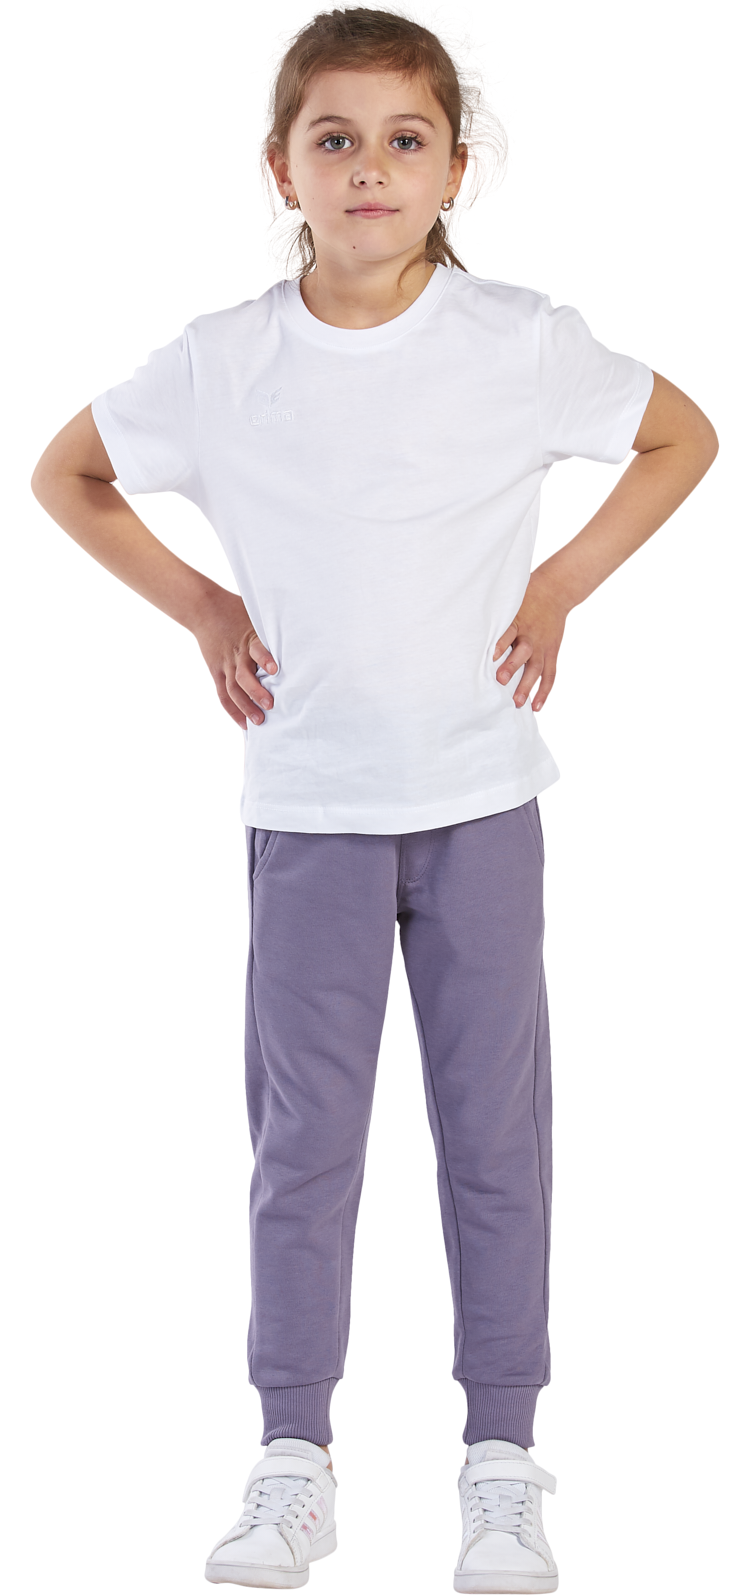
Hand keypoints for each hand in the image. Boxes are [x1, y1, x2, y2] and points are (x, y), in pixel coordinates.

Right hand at [192, 589, 277, 729]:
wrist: (204, 609)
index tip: (275, 670)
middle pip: (243, 676)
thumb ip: (274, 625)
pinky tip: (243, 723)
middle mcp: (236, 654)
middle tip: (270, 705)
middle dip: (256, 692)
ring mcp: (224, 664)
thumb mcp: (255, 613)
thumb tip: (305, 628)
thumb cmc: (237, 611)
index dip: (264, 659)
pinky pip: (223, 694)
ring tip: (259, 720)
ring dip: (245, 706)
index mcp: (248, 638)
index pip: (256, 649)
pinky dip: (232, 710)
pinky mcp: (216, 672)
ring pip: (233, 689)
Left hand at [493, 569, 568, 711]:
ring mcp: (543, 646)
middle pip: (523, 653)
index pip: (508, 632)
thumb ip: (494, 616)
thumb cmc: (526, 597)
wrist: (556, 590)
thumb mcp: (510, 602)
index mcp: (518, 621)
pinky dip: (544, 691)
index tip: (489, 656)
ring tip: (517, 703)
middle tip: (500, 680)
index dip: (499, 644)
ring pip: (537, 668)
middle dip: (512, 667)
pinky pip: (550, 674)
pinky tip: (536, 706)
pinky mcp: (552, 652)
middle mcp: (531, 635)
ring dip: (527, 686)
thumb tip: (465, 624)